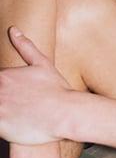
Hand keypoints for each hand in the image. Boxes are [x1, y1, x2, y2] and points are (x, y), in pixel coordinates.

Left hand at [0, 26, 72, 144]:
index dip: (4, 90)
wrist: (67, 114)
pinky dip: (3, 127)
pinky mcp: (2, 126)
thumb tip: (13, 30)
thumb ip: (26, 47)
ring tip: (16, 116)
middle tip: (19, 106)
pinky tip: (14, 127)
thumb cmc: (58, 91)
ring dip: (3, 112)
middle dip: (3, 100)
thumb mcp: (43, 65)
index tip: (15, 96)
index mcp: (3, 76)